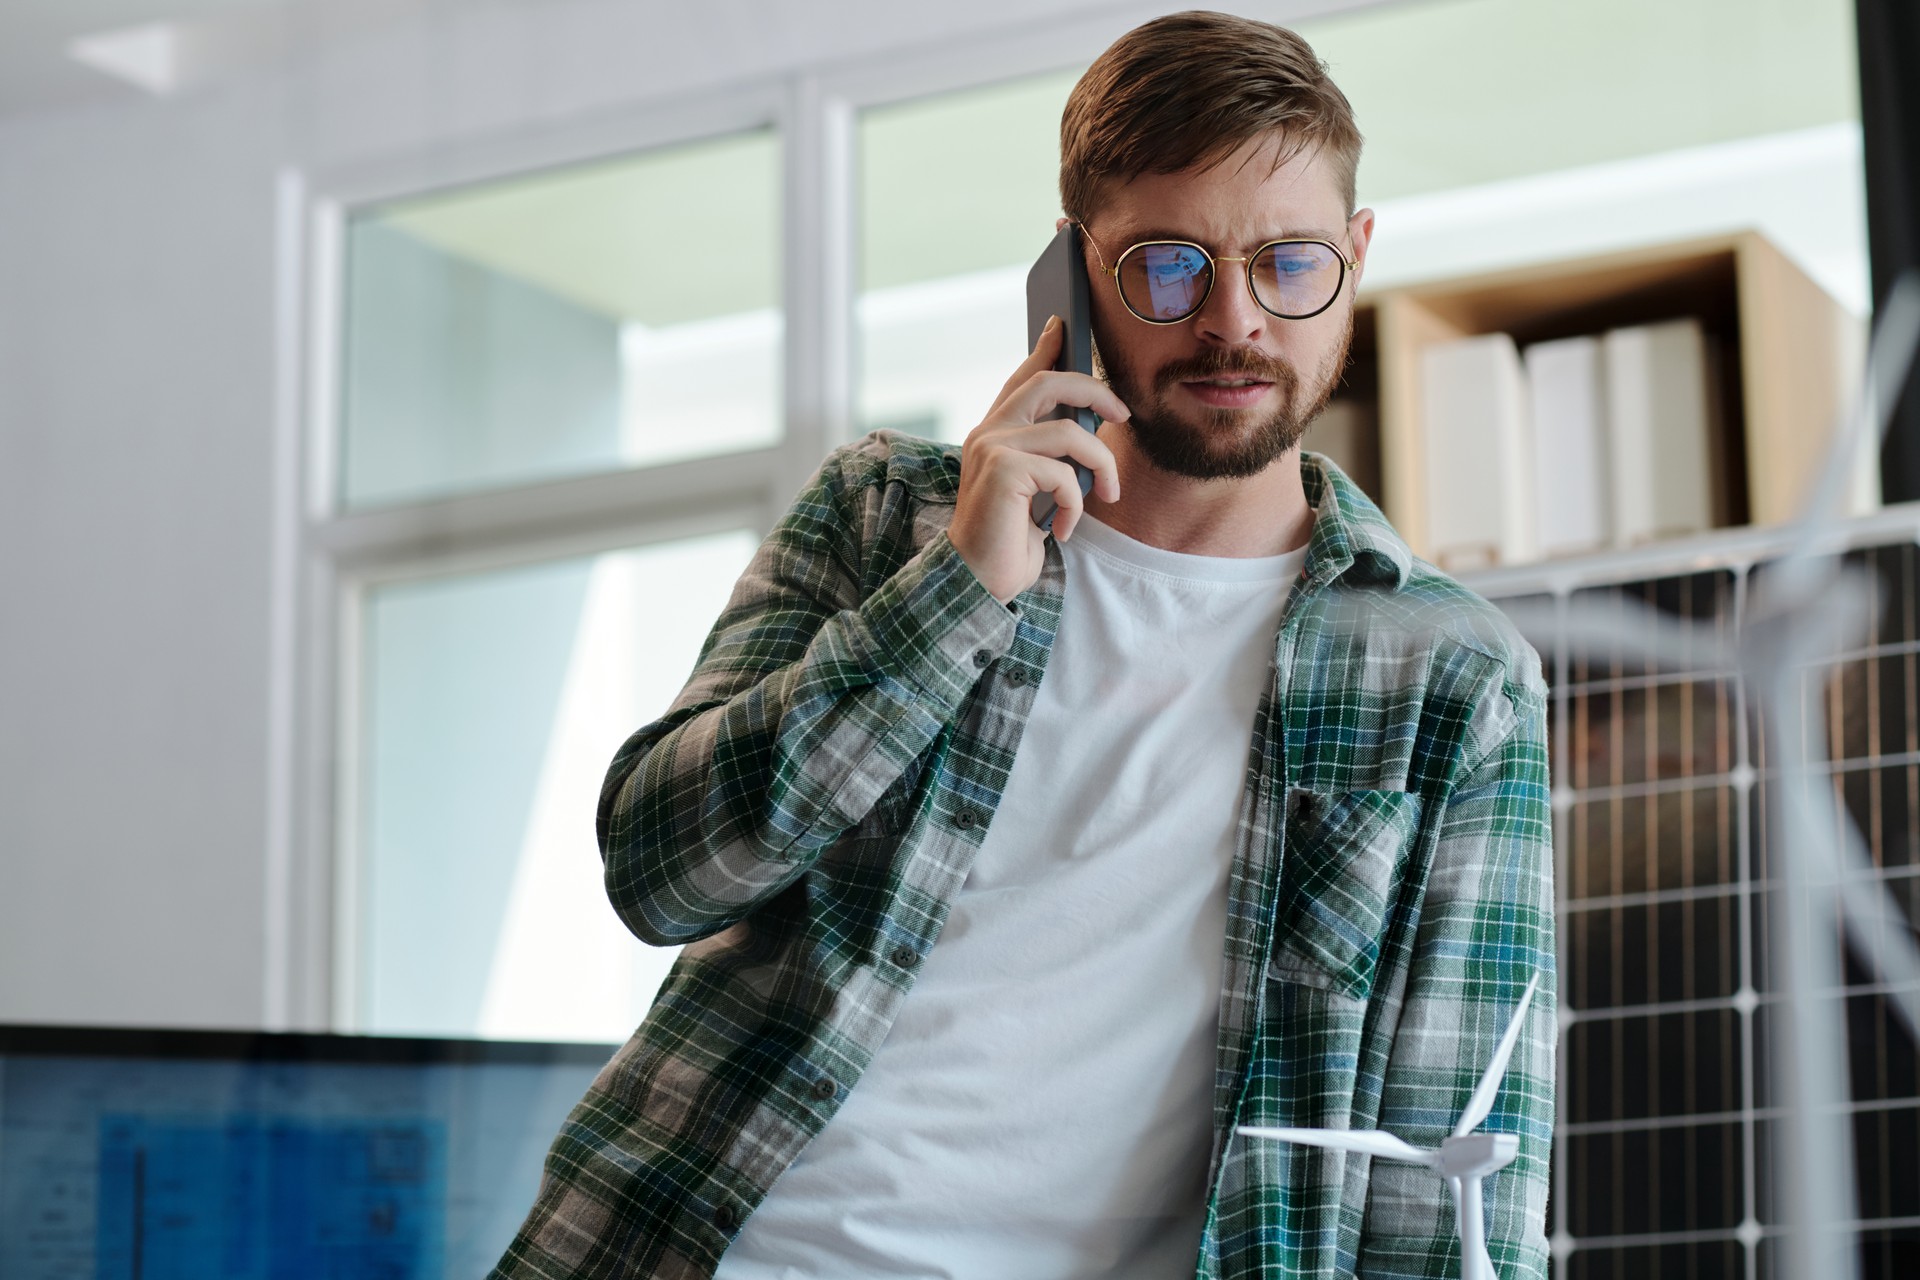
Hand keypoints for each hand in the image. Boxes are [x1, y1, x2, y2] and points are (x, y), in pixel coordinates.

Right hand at [949, 317, 1127, 603]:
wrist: (976, 581)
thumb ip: (1050, 454)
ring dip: (1101, 467)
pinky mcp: (1004, 471)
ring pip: (1070, 432)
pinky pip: (1065, 474)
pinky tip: (1062, 528)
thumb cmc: (1007, 541)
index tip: (1063, 325)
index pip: (1023, 379)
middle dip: (1095, 391)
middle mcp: (988, 433)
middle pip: (1050, 383)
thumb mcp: (1034, 490)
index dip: (1045, 349)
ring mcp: (992, 449)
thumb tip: (1092, 424)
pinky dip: (1075, 504)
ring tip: (1108, 495)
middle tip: (1122, 415)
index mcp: (992, 433)